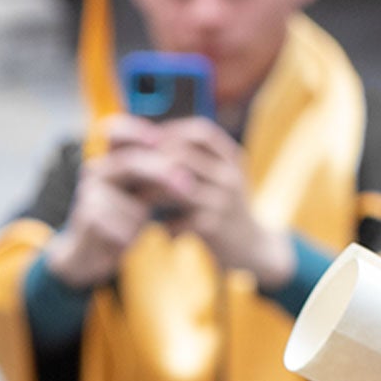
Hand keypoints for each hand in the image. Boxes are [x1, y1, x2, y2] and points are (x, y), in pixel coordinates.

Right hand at [42, 116, 174, 288]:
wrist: (86, 252)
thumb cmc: (120, 216)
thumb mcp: (137, 190)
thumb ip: (154, 172)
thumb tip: (185, 161)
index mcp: (109, 158)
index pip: (116, 132)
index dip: (136, 132)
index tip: (159, 140)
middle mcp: (96, 170)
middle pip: (130, 163)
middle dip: (161, 173)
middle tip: (187, 185)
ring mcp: (89, 194)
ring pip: (133, 203)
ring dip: (141, 218)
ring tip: (132, 226)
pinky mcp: (88, 218)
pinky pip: (124, 226)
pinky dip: (130, 236)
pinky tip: (122, 239)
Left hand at [151, 118, 296, 290]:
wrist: (250, 247)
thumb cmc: (223, 209)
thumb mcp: (219, 179)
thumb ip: (197, 162)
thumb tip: (152, 145)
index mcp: (231, 159)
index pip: (201, 133)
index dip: (171, 132)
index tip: (146, 143)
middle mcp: (229, 176)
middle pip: (184, 157)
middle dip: (153, 163)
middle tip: (130, 173)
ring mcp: (222, 202)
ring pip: (177, 188)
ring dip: (150, 193)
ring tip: (135, 199)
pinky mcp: (213, 228)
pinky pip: (176, 221)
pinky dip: (161, 224)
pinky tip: (154, 228)